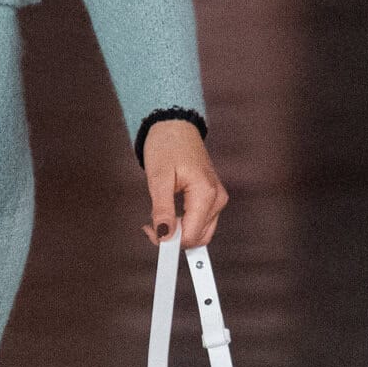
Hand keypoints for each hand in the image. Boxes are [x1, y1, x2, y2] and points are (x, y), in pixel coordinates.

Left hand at [141, 119, 227, 250]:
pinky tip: (168, 217)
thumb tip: (164, 235)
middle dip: (174, 239)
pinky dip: (184, 225)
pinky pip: (201, 222)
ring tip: (157, 219)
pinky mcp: (213, 198)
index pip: (190, 235)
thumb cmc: (167, 145)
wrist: (175, 126)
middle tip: (150, 227)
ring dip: (178, 233)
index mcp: (206, 194)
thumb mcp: (158, 178)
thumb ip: (162, 210)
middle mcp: (217, 199)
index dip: (169, 240)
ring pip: (200, 233)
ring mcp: (217, 199)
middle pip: (198, 238)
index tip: (149, 233)